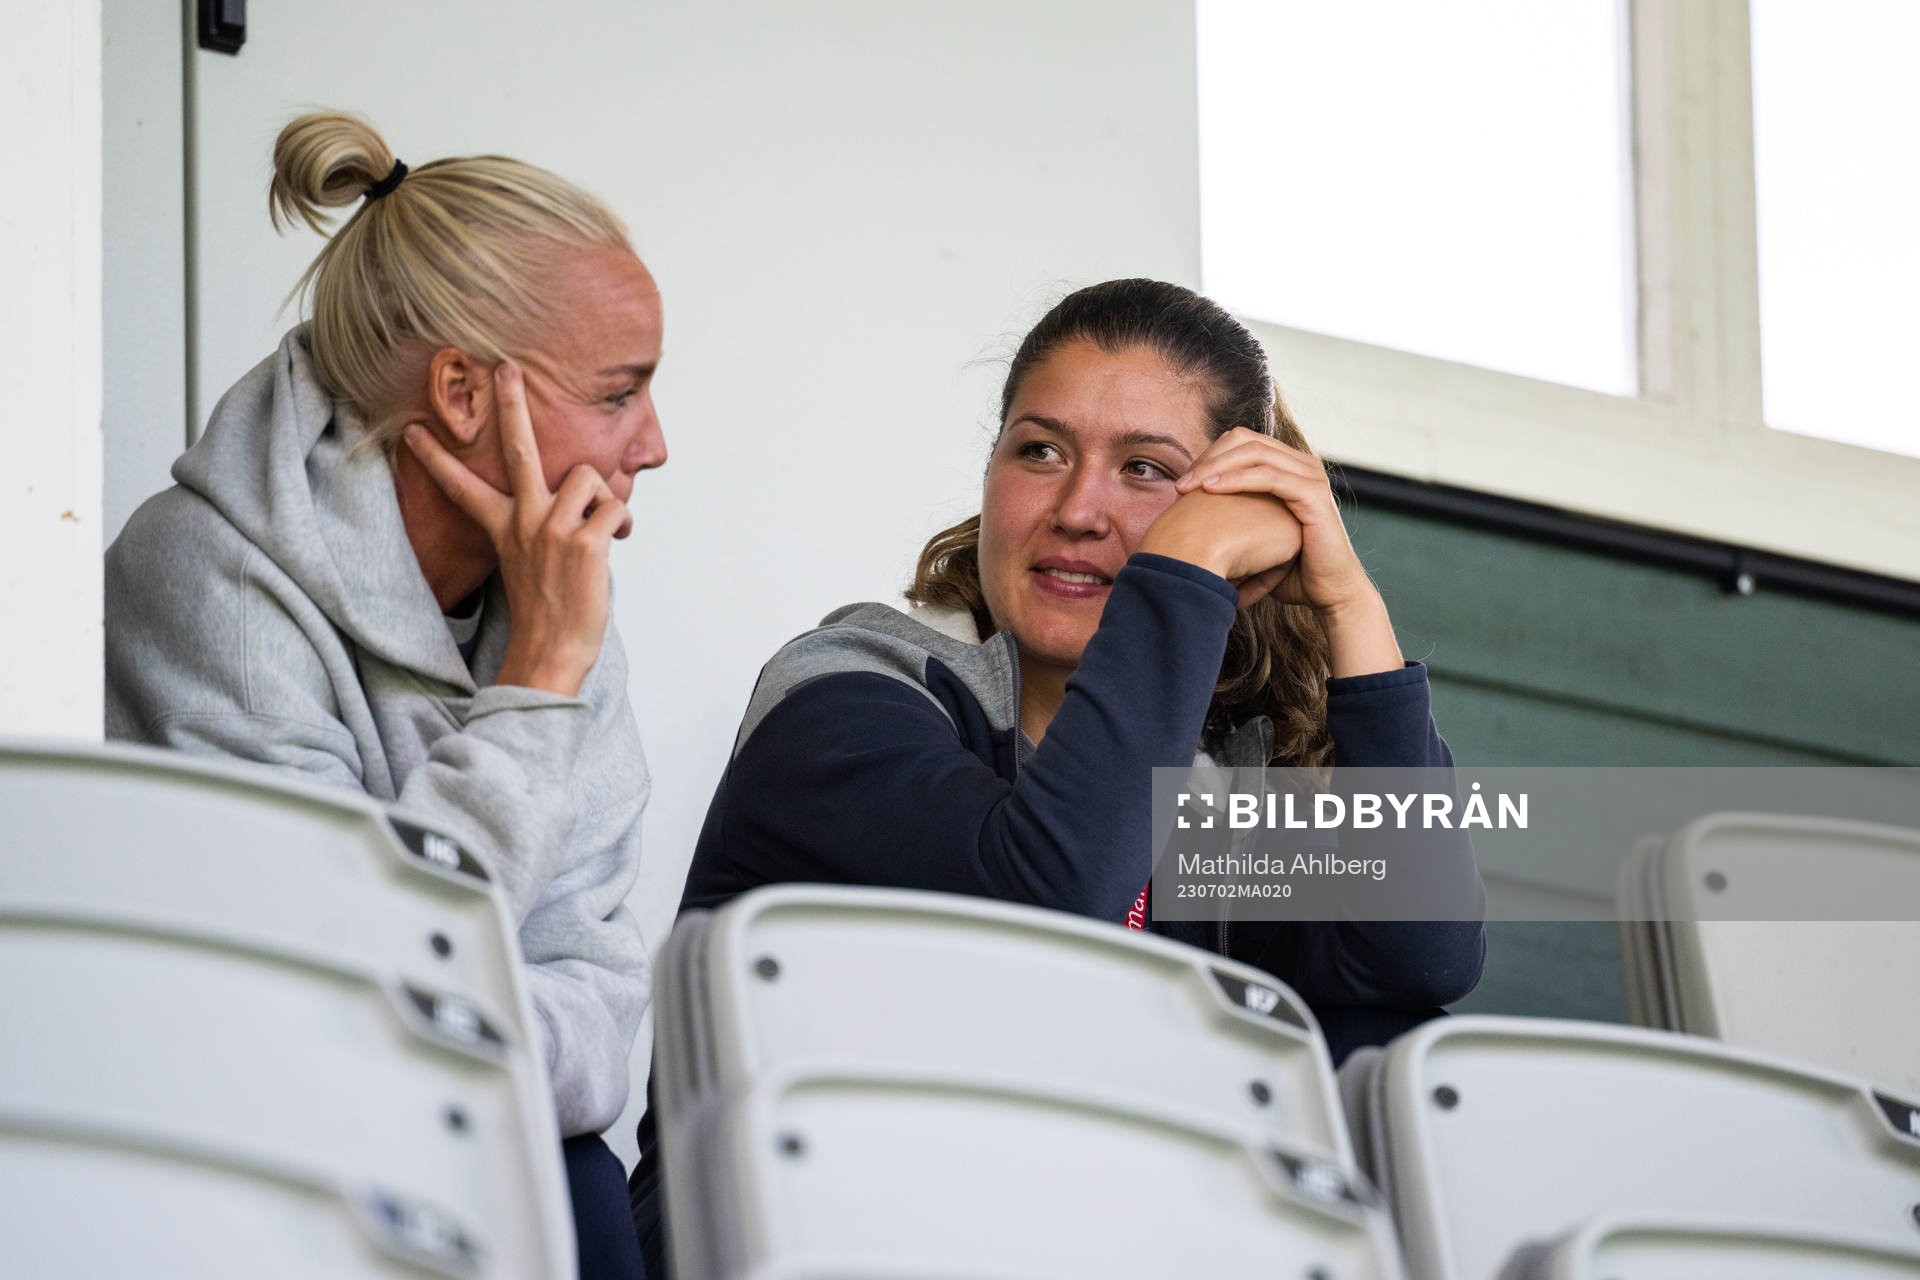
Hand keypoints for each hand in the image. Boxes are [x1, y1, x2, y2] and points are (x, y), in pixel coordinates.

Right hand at [402, 362, 629, 697]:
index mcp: (504, 526)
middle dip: (512, 404)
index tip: (413, 431)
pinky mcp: (584, 541)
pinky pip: (616, 507)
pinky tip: (616, 544)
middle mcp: (525, 520)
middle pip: (519, 449)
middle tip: (509, 368)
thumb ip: (542, 524)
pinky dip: (623, 524)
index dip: (436, 458)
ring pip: (588, 476)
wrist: (551, 651)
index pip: (462, 485)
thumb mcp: (529, 559)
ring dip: (601, 500)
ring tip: (598, 529)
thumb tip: (574, 497)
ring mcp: (553, 528)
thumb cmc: (547, 608)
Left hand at [1170, 428, 1374, 614]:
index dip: (1209, 457)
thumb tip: (1189, 514)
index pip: (1241, 443)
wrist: (1327, 594)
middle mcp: (1302, 465)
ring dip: (1216, 466)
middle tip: (1180, 486)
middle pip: (1245, 441)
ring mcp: (1311, 476)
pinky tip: (1211, 489)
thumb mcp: (1256, 536)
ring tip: (1188, 487)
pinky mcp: (1313, 493)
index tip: (1183, 485)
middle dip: (1208, 459)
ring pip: (1255, 453)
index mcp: (1289, 468)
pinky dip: (1237, 480)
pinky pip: (1269, 476)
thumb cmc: (1291, 570)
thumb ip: (1233, 516)